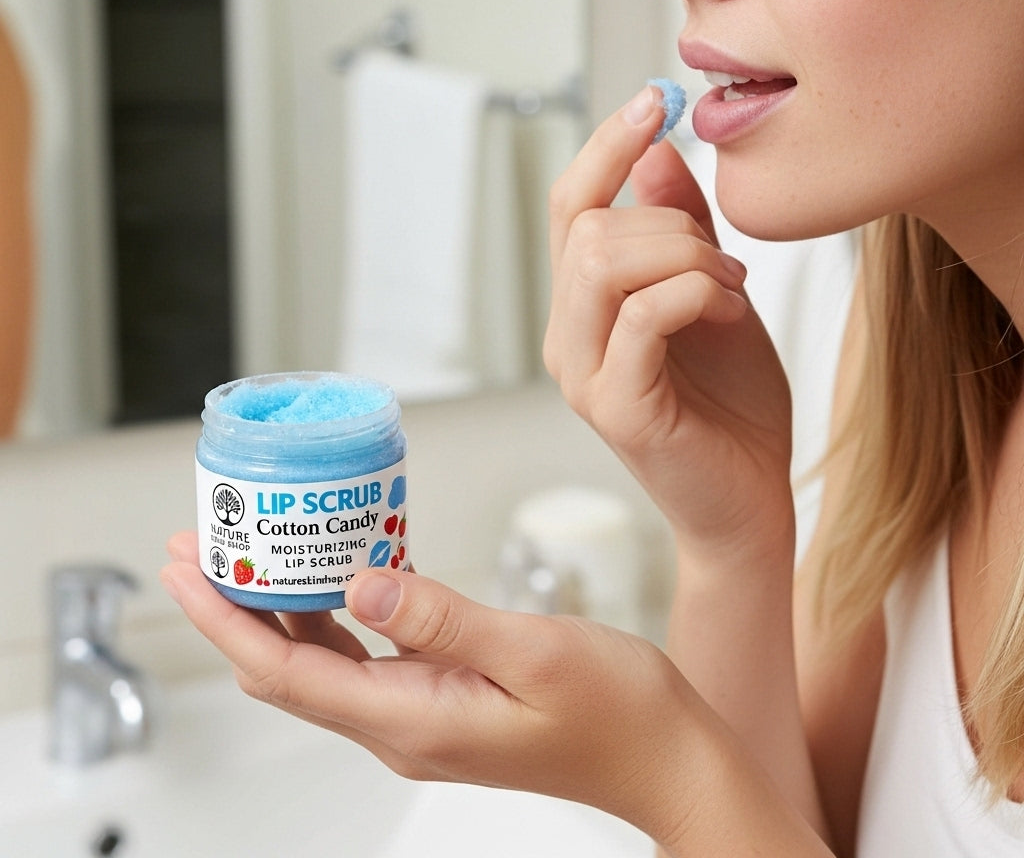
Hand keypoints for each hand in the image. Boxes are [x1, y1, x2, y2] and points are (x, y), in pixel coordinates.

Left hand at [161, 532, 698, 846]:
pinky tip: (338, 574)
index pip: (284, 670)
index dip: (222, 619)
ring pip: (321, 661)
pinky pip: (366, 654)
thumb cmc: (616, 711)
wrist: (663, 756)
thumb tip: (361, 581)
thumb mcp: (532, 651)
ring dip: (278, 609)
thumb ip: (442, 617)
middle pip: (287, 667)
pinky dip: (335, 613)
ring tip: (252, 553)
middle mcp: (401, 725)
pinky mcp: (440, 700)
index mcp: (413, 718)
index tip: (183, 569)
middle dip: (233, 608)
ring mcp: (418, 716)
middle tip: (200, 545)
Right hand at [544, 88, 792, 553]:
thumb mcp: (711, 297)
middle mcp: (568, 339)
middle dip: (670, 223)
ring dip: (685, 256)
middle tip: (726, 261)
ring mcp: (584, 376)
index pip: (569, 208)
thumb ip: (681, 230)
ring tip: (731, 289)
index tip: (655, 100)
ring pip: (604, 262)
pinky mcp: (617, 408)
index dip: (605, 147)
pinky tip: (729, 314)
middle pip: (586, 227)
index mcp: (583, 309)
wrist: (749, 501)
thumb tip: (654, 152)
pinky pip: (642, 316)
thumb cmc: (731, 406)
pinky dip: (694, 294)